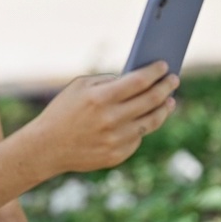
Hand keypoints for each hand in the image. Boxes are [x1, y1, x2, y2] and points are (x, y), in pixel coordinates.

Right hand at [27, 61, 177, 174]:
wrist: (47, 147)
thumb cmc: (63, 111)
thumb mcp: (79, 87)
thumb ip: (107, 81)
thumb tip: (137, 79)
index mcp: (100, 98)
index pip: (139, 81)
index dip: (155, 72)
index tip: (164, 66)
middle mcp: (111, 119)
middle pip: (151, 100)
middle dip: (165, 87)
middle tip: (173, 80)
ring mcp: (116, 140)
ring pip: (151, 121)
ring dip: (164, 108)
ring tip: (169, 100)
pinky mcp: (117, 155)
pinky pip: (138, 137)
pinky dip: (143, 126)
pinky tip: (146, 118)